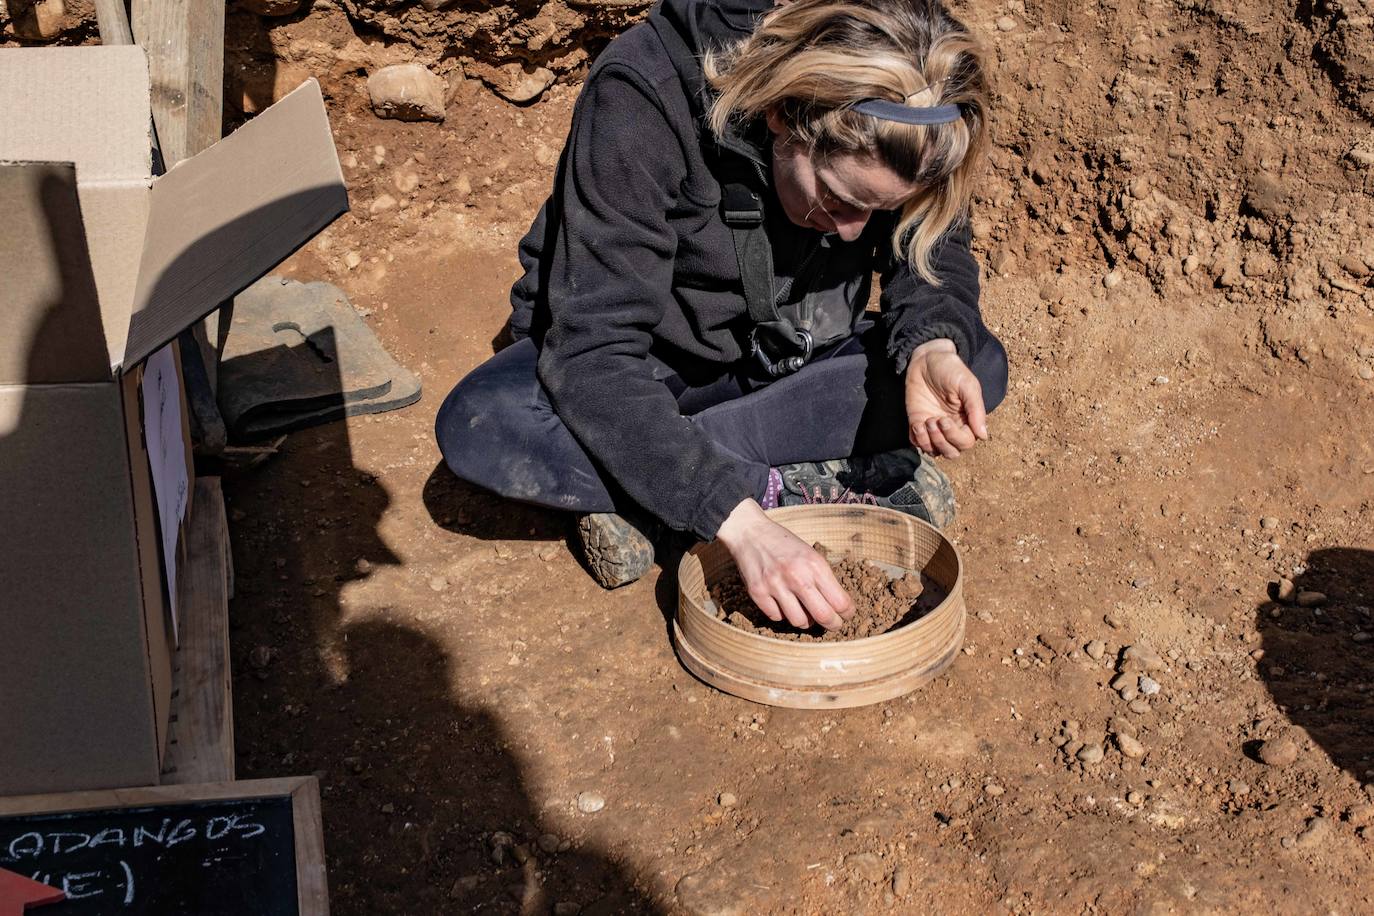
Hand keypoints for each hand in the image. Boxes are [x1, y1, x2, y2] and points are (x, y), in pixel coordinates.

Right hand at [715, 499, 854, 630]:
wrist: (750, 533)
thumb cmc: (784, 544)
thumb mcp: (811, 554)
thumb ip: (822, 578)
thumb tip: (836, 606)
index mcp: (815, 565)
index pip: (840, 601)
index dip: (847, 612)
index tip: (846, 614)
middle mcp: (797, 576)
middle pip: (824, 616)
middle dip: (833, 624)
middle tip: (833, 624)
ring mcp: (776, 586)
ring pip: (799, 622)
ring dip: (806, 621)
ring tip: (805, 612)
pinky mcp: (758, 593)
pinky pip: (777, 617)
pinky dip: (782, 614)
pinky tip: (783, 603)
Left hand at [904, 338, 988, 457]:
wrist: (926, 359)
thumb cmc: (951, 369)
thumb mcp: (967, 385)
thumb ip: (976, 409)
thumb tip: (983, 435)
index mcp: (967, 420)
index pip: (966, 442)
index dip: (955, 437)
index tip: (944, 420)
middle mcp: (952, 427)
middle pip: (952, 452)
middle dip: (942, 442)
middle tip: (933, 421)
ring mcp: (934, 427)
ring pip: (935, 451)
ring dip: (929, 442)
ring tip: (924, 423)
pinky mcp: (918, 423)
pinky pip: (917, 443)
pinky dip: (917, 439)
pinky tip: (916, 424)